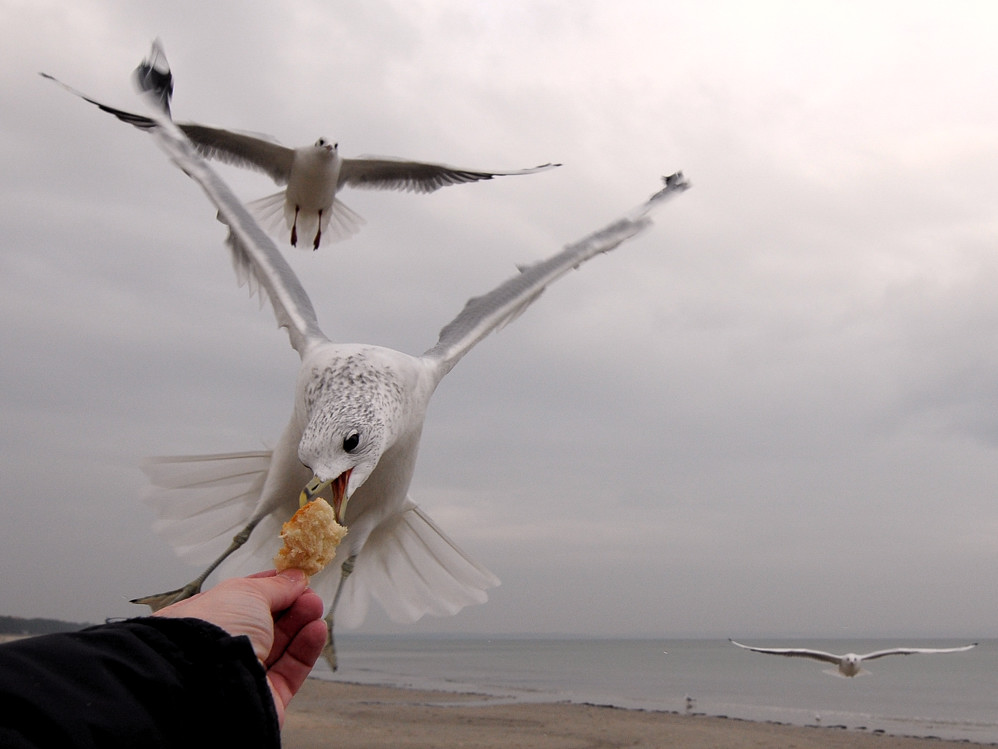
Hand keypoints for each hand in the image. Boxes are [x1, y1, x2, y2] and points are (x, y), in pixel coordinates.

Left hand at [153, 569, 325, 725]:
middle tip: (310, 594)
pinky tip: (317, 630)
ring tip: (316, 608)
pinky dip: (305, 650)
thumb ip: (276, 586)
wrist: (210, 683)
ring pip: (278, 648)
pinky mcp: (262, 698)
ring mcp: (240, 675)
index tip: (293, 578)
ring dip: (300, 625)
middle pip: (263, 625)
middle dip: (290, 606)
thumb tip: (295, 578)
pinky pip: (289, 672)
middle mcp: (218, 650)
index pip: (240, 602)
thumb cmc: (214, 630)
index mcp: (202, 621)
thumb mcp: (247, 592)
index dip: (269, 588)